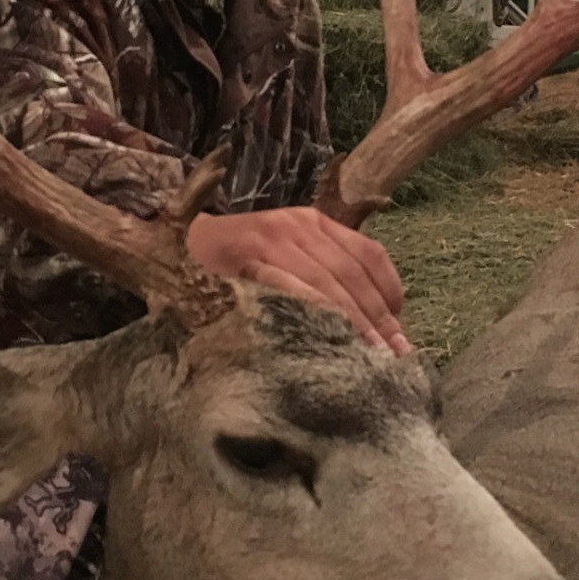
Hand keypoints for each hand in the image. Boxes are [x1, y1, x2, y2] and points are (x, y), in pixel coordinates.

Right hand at [187, 206, 409, 354]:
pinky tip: (328, 340)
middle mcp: (298, 225)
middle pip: (352, 274)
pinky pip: (291, 289)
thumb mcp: (286, 253)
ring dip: (353, 323)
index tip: (399, 330)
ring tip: (370, 358)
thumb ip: (323, 272)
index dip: (389, 294)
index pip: (368, 254)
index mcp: (314, 221)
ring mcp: (271, 239)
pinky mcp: (247, 258)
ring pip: (327, 283)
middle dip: (377, 318)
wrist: (179, 247)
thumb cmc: (237, 261)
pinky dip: (315, 314)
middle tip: (394, 356)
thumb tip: (375, 322)